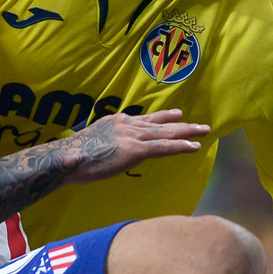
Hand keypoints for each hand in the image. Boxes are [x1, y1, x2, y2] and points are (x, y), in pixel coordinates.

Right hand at [62, 109, 208, 184]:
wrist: (68, 158)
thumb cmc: (74, 157)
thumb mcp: (92, 142)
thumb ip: (107, 143)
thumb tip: (111, 150)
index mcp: (117, 121)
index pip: (145, 119)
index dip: (162, 118)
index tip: (176, 115)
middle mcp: (128, 125)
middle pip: (160, 123)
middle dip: (181, 123)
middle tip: (198, 123)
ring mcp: (133, 136)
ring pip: (167, 133)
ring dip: (187, 132)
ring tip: (204, 131)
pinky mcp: (136, 150)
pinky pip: (164, 147)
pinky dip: (180, 146)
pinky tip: (194, 147)